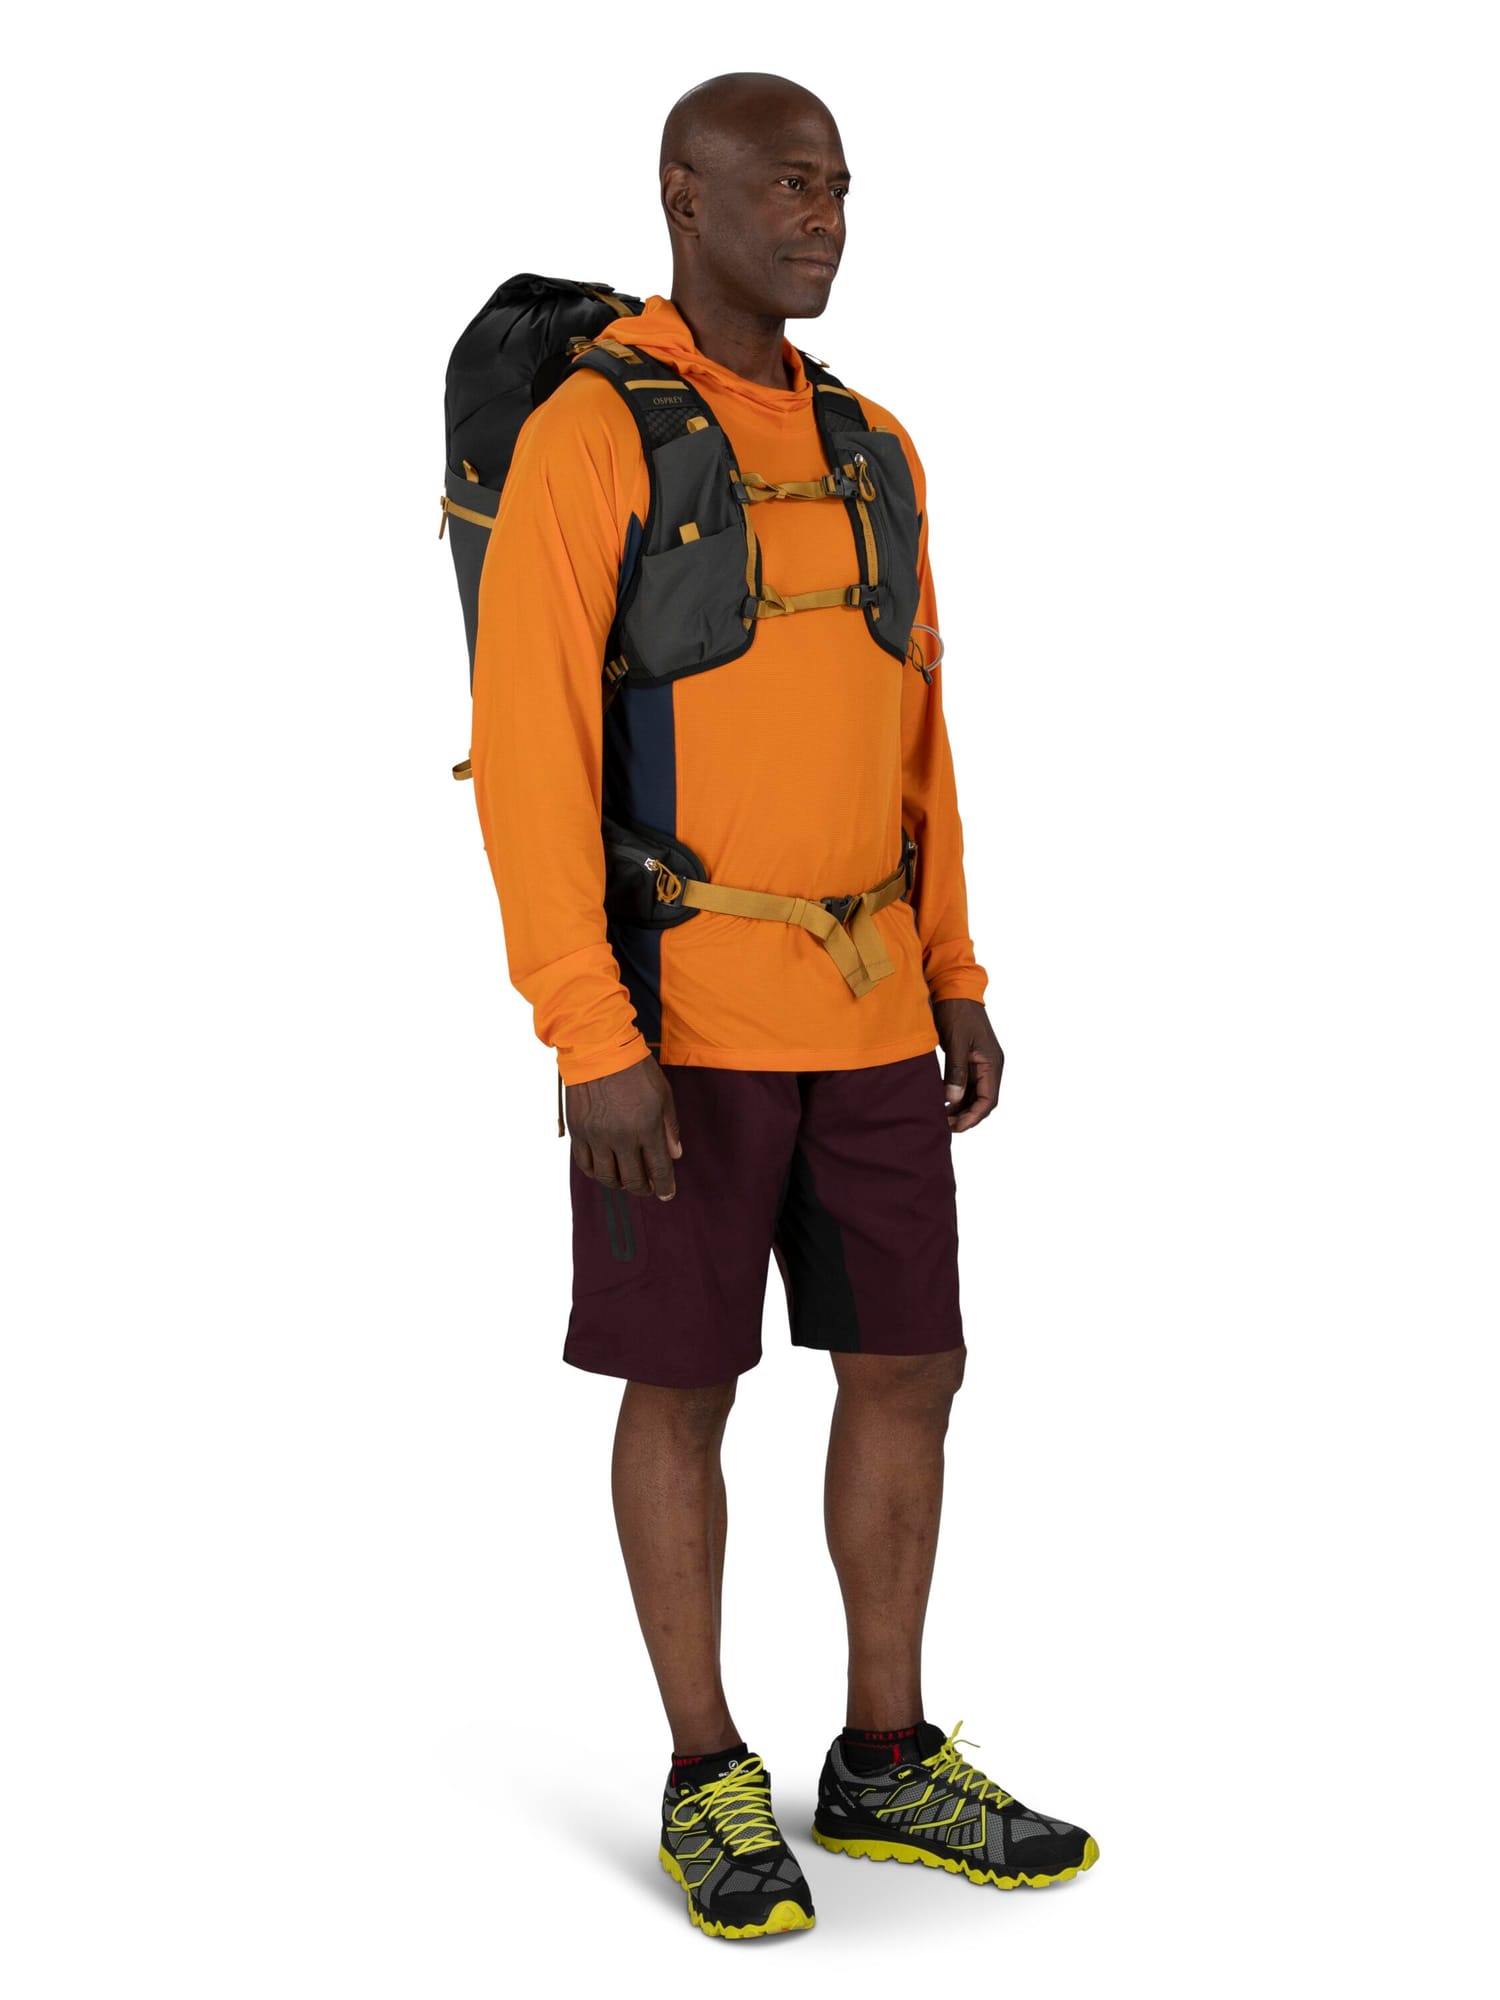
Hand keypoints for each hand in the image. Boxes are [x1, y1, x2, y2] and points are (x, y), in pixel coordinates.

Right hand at [564, 1054, 682, 1198]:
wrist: (598, 1049)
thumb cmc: (636, 1068)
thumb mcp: (663, 1094)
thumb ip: (670, 1127)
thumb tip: (675, 1154)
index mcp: (646, 1128)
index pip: (658, 1169)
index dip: (665, 1186)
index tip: (667, 1194)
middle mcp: (620, 1137)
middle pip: (632, 1180)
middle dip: (643, 1189)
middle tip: (648, 1188)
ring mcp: (596, 1136)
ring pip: (606, 1177)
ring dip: (619, 1184)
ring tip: (625, 1180)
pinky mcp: (577, 1131)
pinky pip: (584, 1164)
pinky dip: (595, 1173)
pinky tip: (604, 1170)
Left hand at [933, 997, 1002, 1132]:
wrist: (955, 989)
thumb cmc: (958, 1012)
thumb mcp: (956, 1041)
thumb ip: (956, 1071)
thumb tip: (953, 1098)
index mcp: (992, 1062)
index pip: (989, 1100)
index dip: (973, 1116)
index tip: (956, 1126)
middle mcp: (990, 1065)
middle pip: (983, 1100)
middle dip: (966, 1115)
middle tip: (945, 1125)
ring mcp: (981, 1062)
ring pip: (975, 1093)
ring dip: (961, 1106)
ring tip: (941, 1116)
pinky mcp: (971, 1059)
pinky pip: (967, 1083)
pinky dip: (957, 1094)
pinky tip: (942, 1099)